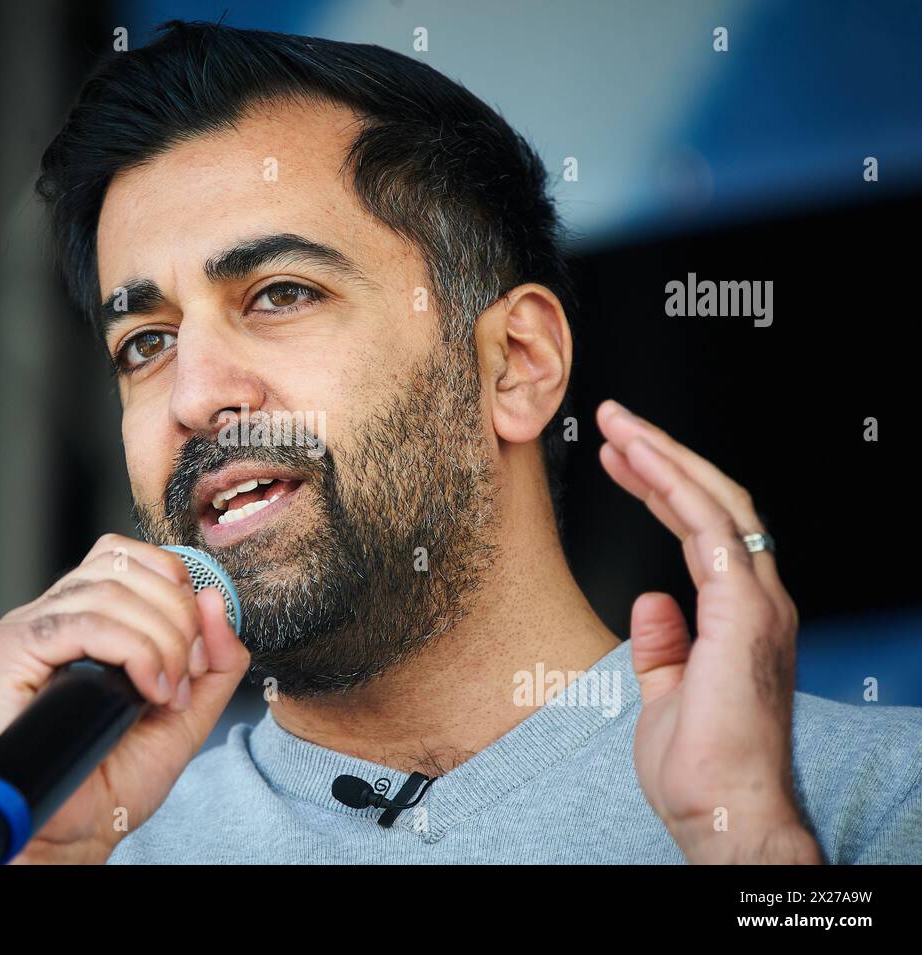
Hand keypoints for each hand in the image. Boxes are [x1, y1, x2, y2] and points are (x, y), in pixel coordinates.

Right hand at [0, 533, 249, 863]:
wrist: (79, 830)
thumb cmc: (119, 773)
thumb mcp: (189, 709)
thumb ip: (215, 658)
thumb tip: (216, 599)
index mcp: (82, 614)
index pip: (127, 555)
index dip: (174, 584)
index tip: (199, 647)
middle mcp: (47, 614)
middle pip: (123, 567)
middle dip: (176, 618)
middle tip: (187, 676)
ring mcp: (22, 630)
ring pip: (107, 591)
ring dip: (159, 640)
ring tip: (165, 693)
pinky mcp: (4, 652)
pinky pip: (79, 623)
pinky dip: (130, 649)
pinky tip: (146, 689)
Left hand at [596, 400, 821, 863]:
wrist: (725, 815)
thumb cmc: (703, 768)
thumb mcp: (667, 694)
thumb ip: (663, 645)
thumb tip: (650, 603)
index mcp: (740, 616)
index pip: (701, 529)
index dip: (660, 487)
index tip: (618, 459)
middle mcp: (756, 601)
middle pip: (712, 502)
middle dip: (661, 455)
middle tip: (613, 422)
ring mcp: (755, 604)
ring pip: (715, 502)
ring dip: (663, 456)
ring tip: (618, 425)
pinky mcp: (743, 613)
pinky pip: (709, 532)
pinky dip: (675, 489)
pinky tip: (642, 461)